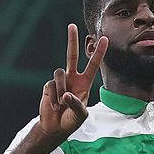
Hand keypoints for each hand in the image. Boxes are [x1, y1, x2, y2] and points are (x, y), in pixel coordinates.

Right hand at [37, 24, 107, 143]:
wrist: (55, 128)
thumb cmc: (71, 122)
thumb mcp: (80, 116)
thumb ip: (76, 104)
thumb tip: (66, 94)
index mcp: (84, 83)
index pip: (93, 65)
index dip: (99, 52)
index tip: (104, 38)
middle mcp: (72, 78)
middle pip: (71, 56)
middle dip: (72, 40)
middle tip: (72, 26)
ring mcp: (60, 81)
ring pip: (60, 73)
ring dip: (61, 90)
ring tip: (61, 105)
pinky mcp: (49, 86)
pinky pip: (51, 85)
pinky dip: (53, 98)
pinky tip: (55, 107)